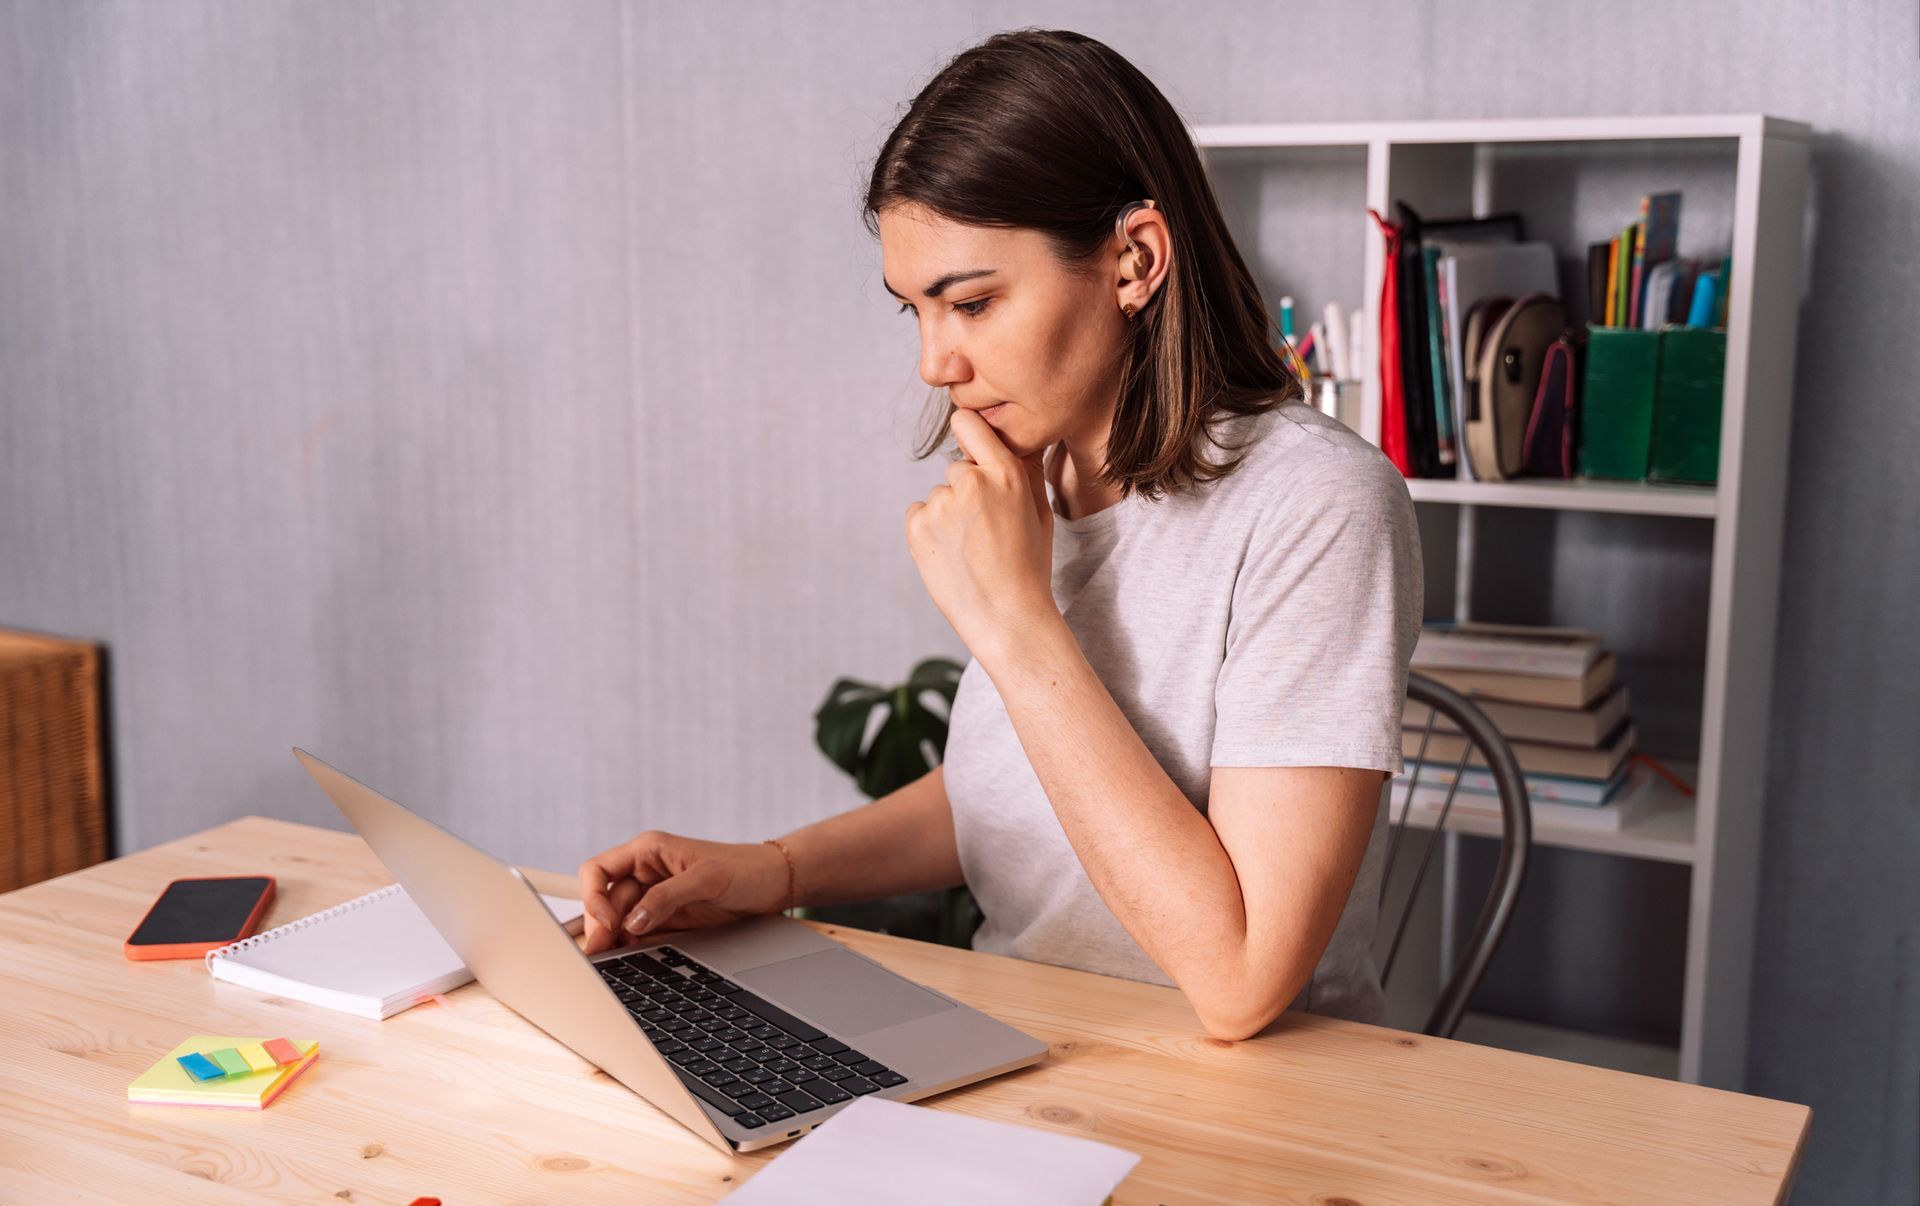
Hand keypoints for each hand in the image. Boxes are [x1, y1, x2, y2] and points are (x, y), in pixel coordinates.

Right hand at [576, 831, 787, 954]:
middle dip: (600, 926)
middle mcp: (644, 873)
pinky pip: (636, 934)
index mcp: (647, 851)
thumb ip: (667, 897)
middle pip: (603, 901)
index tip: (607, 921)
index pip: (598, 870)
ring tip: (611, 960)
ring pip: (617, 921)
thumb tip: (632, 922)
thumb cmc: (743, 868)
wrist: (773, 884)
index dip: (593, 896)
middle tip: (604, 953)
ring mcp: (653, 898)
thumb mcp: (706, 879)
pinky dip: (628, 947)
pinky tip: (628, 958)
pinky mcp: (665, 919)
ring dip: (612, 940)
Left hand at [904, 409, 1058, 659]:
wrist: (1006, 617)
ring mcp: (941, 505)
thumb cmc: (1028, 567)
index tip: (967, 441)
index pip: (969, 424)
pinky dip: (928, 531)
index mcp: (1006, 474)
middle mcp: (971, 483)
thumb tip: (1021, 438)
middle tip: (983, 530)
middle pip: (956, 470)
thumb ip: (1026, 471)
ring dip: (948, 515)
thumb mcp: (1039, 513)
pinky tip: (951, 555)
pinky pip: (918, 514)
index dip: (967, 432)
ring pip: (938, 497)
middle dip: (966, 492)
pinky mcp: (917, 527)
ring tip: (969, 550)